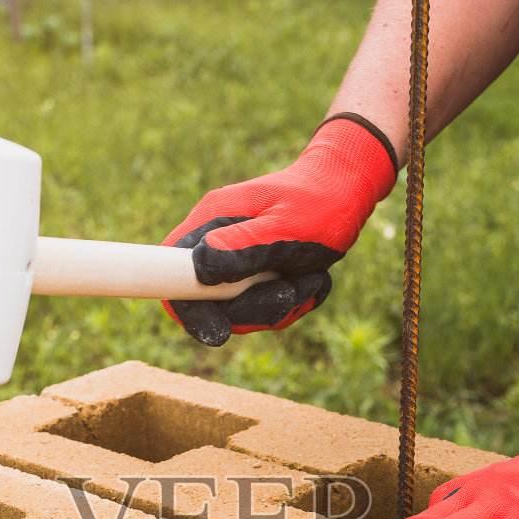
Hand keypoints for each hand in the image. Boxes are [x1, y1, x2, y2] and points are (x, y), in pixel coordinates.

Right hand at [161, 114, 396, 345]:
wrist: (348, 189)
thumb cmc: (320, 201)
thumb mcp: (287, 225)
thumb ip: (243, 245)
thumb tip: (200, 266)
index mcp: (211, 222)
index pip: (169, 269)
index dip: (186, 307)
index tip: (219, 329)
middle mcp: (215, 241)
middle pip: (209, 303)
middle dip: (254, 310)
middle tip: (292, 291)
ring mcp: (235, 259)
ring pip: (240, 311)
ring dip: (280, 305)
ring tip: (310, 278)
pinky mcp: (254, 273)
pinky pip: (263, 307)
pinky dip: (291, 301)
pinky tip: (312, 279)